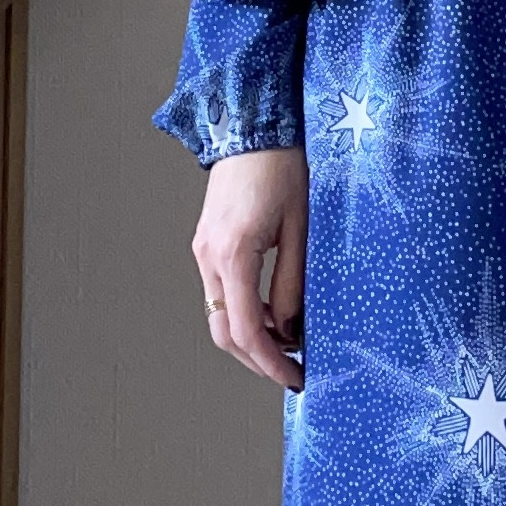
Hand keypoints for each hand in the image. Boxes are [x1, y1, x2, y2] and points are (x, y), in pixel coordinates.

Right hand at [192, 144, 307, 391]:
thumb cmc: (284, 168)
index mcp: (234, 254)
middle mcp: (210, 257)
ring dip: (250, 337)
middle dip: (256, 359)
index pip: (246, 330)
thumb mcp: (301, 228)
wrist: (253, 127)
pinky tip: (275, 314)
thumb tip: (291, 327)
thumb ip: (293, 281)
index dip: (270, 362)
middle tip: (291, 371)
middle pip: (224, 333)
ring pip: (219, 315)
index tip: (294, 377)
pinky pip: (221, 292)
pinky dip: (244, 312)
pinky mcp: (208, 244)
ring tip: (289, 344)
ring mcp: (204, 251)